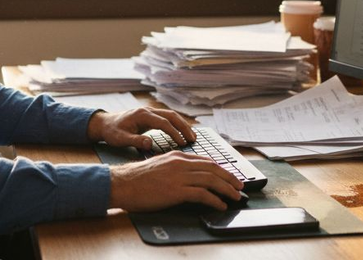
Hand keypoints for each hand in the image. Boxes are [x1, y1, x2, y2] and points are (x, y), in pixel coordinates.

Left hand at [86, 107, 195, 150]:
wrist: (105, 124)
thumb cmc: (112, 132)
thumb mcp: (121, 139)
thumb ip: (135, 141)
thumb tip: (149, 144)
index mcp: (142, 115)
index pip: (163, 122)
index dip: (174, 132)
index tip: (182, 143)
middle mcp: (148, 111)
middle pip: (171, 116)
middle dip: (183, 127)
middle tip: (193, 139)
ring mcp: (150, 111)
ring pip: (171, 115)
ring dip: (182, 124)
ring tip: (192, 136)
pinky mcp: (150, 115)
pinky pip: (167, 118)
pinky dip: (176, 124)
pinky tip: (182, 132)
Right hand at [109, 151, 243, 211]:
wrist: (122, 183)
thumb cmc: (137, 179)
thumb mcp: (159, 166)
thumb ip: (175, 168)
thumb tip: (189, 178)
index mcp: (177, 156)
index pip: (206, 161)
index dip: (221, 169)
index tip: (230, 176)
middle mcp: (180, 163)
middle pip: (213, 169)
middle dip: (229, 178)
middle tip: (240, 186)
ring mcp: (179, 176)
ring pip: (211, 180)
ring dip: (227, 189)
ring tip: (235, 197)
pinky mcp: (176, 191)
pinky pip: (202, 195)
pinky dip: (215, 200)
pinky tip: (220, 205)